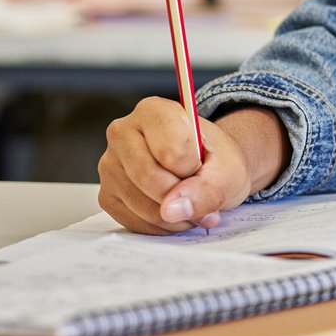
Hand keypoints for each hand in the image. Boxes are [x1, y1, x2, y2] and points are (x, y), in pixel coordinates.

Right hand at [98, 98, 266, 233]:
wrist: (210, 169)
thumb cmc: (217, 160)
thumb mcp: (228, 171)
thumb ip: (206, 190)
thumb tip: (172, 209)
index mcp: (153, 111)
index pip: (171, 150)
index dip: (193, 168)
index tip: (202, 164)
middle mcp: (123, 132)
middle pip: (148, 177)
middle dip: (182, 196)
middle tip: (203, 196)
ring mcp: (109, 164)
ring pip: (140, 204)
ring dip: (175, 216)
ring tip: (193, 205)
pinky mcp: (107, 194)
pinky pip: (133, 221)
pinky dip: (161, 225)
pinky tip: (175, 211)